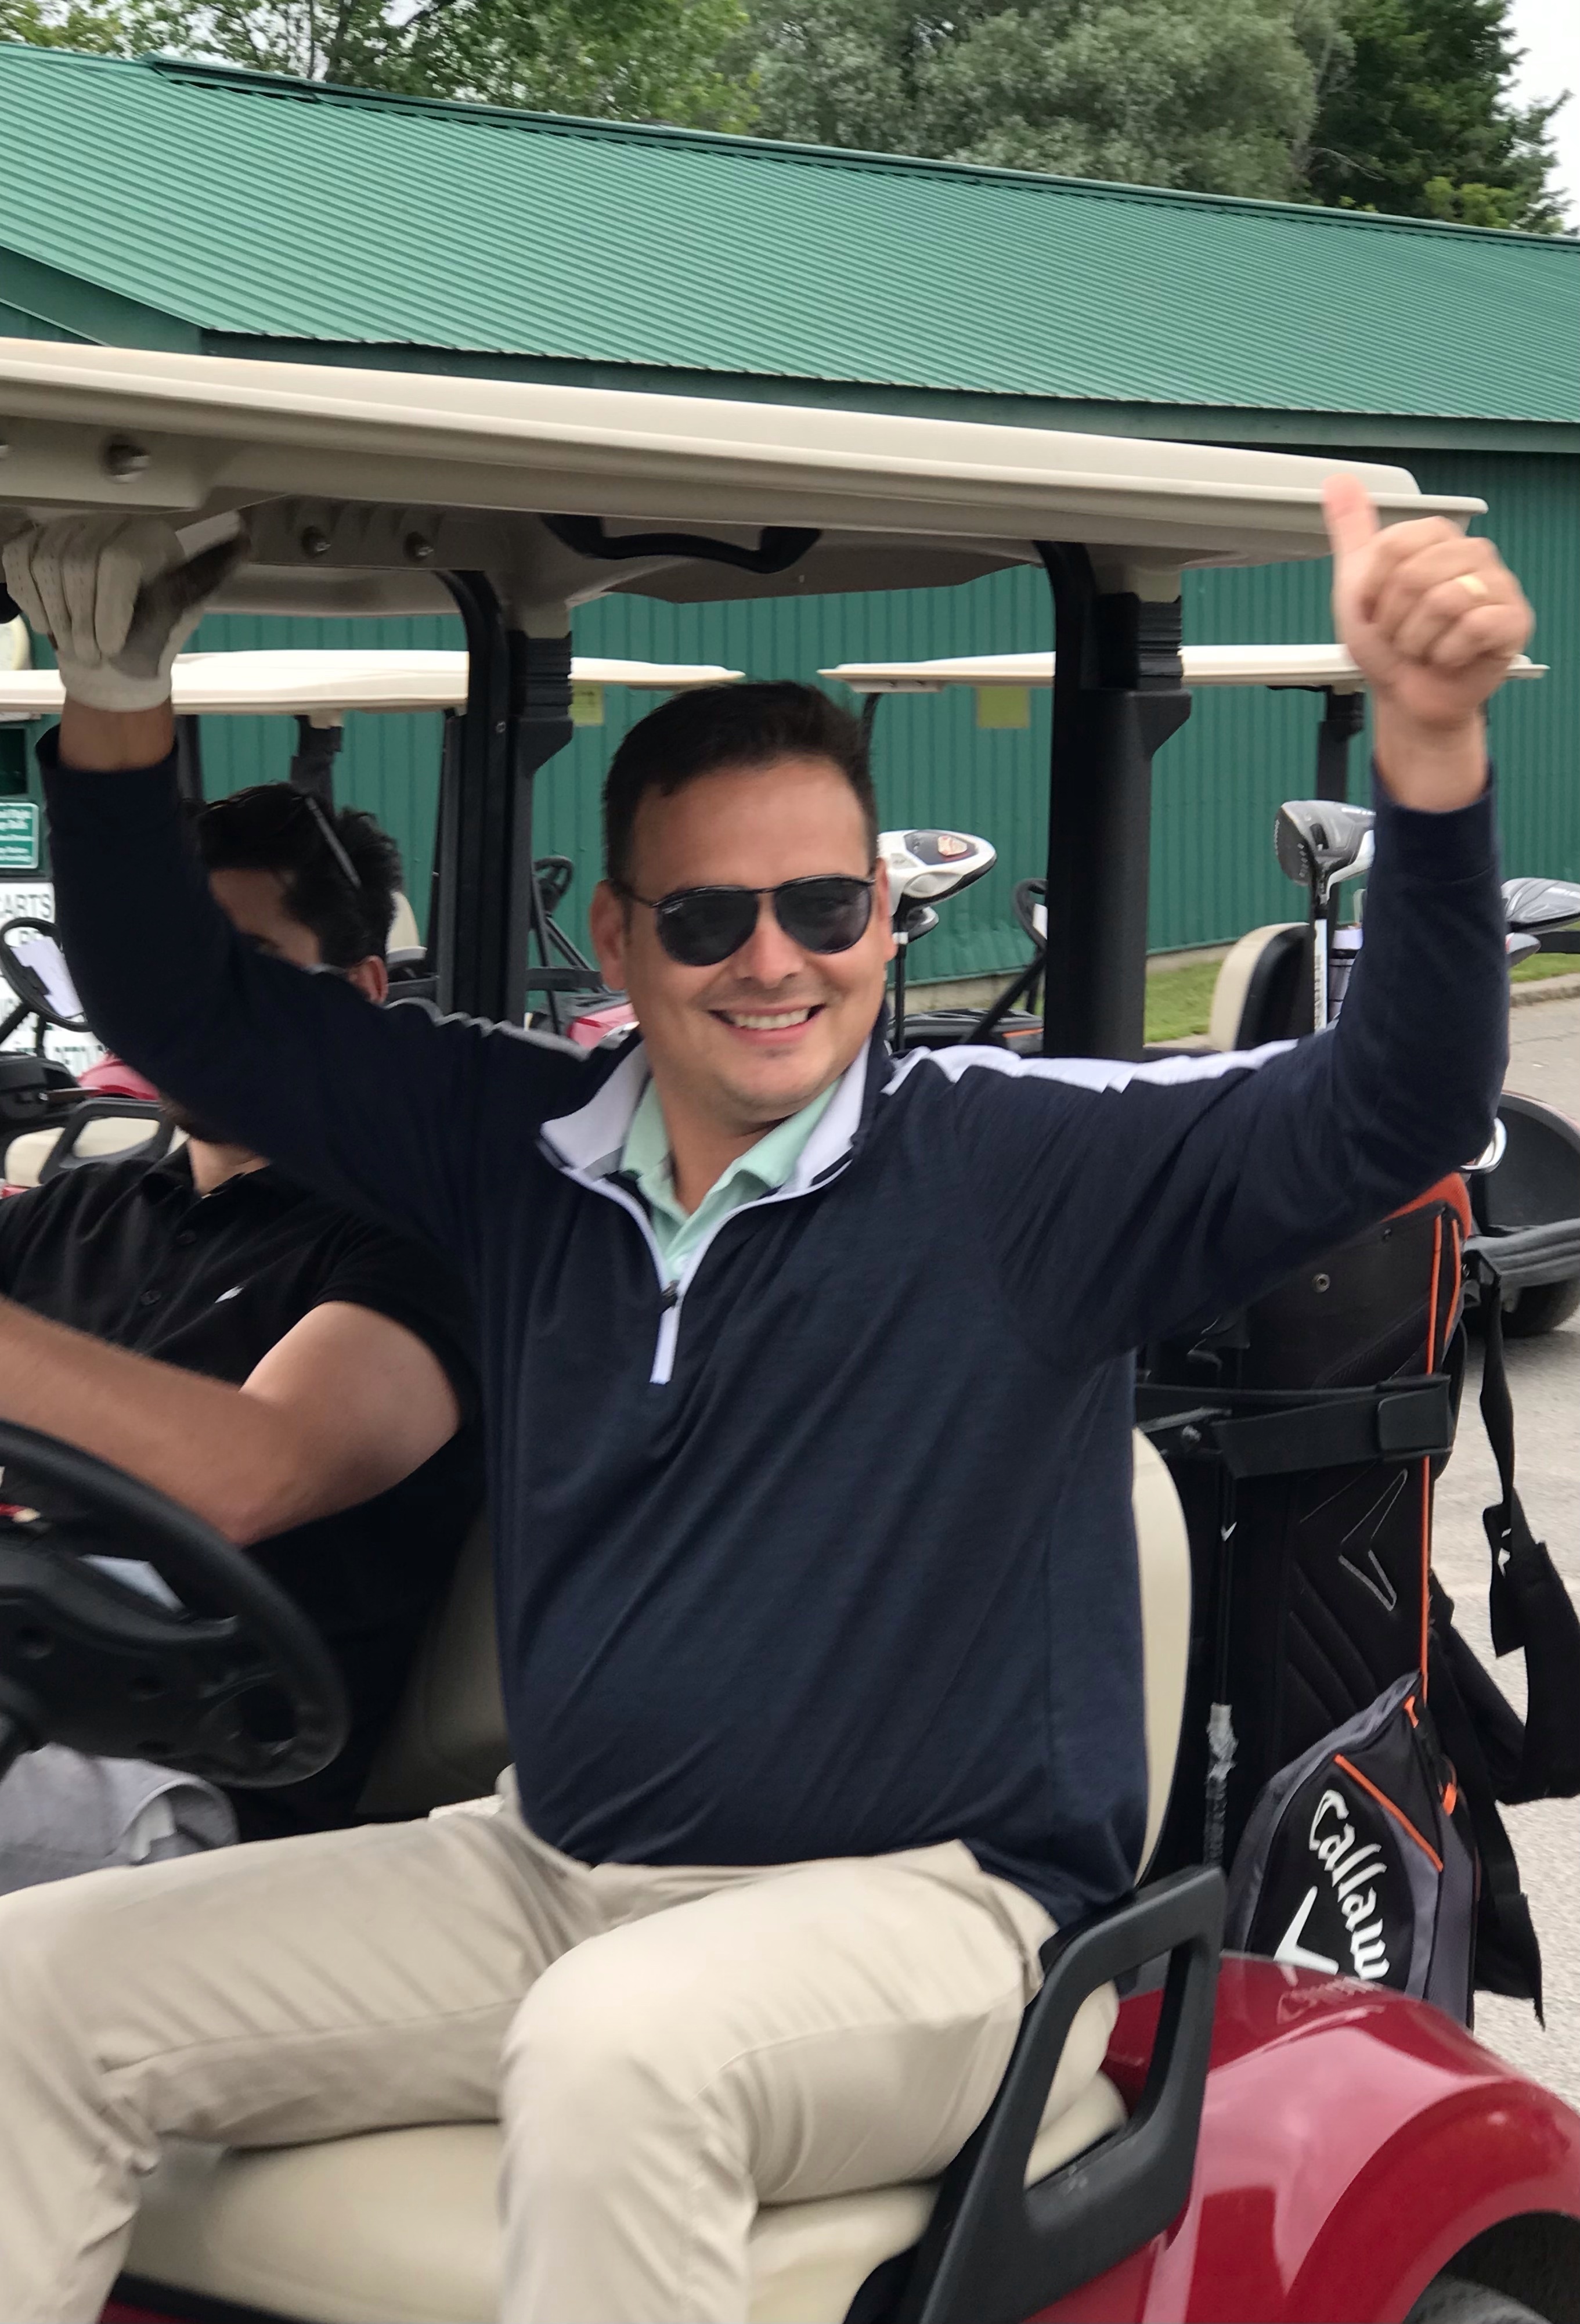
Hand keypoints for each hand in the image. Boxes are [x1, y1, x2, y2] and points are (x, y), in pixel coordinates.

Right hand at [1, 515, 248, 712]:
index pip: (116, 563)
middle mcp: (106, 522)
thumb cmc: (151, 633)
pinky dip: (32, 601)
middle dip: (82, 621)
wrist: (113, 653)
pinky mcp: (36, 543)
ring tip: (76, 643)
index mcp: (147, 534)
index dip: (110, 611)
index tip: (111, 645)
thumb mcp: (184, 604)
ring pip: (45, 566)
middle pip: (76, 566)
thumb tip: (245, 542)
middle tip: (93, 651)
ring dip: (58, 616)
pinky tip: (50, 623)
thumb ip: (207, 574)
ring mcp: (68, 531)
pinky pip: (19, 564)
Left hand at [1324, 476, 1531, 734]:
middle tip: (1401, 634)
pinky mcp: (1513, 621)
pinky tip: (1448, 657)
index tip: (1376, 608)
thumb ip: (1352, 531)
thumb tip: (1338, 481)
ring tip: (1422, 646)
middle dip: (1393, 619)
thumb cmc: (1389, 643)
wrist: (1407, 696)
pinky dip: (1446, 653)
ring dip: (1416, 640)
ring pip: (1442, 602)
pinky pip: (1471, 627)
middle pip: (1414, 575)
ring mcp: (1498, 586)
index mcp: (1437, 538)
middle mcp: (1473, 554)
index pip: (1393, 546)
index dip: (1373, 589)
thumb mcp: (1357, 584)